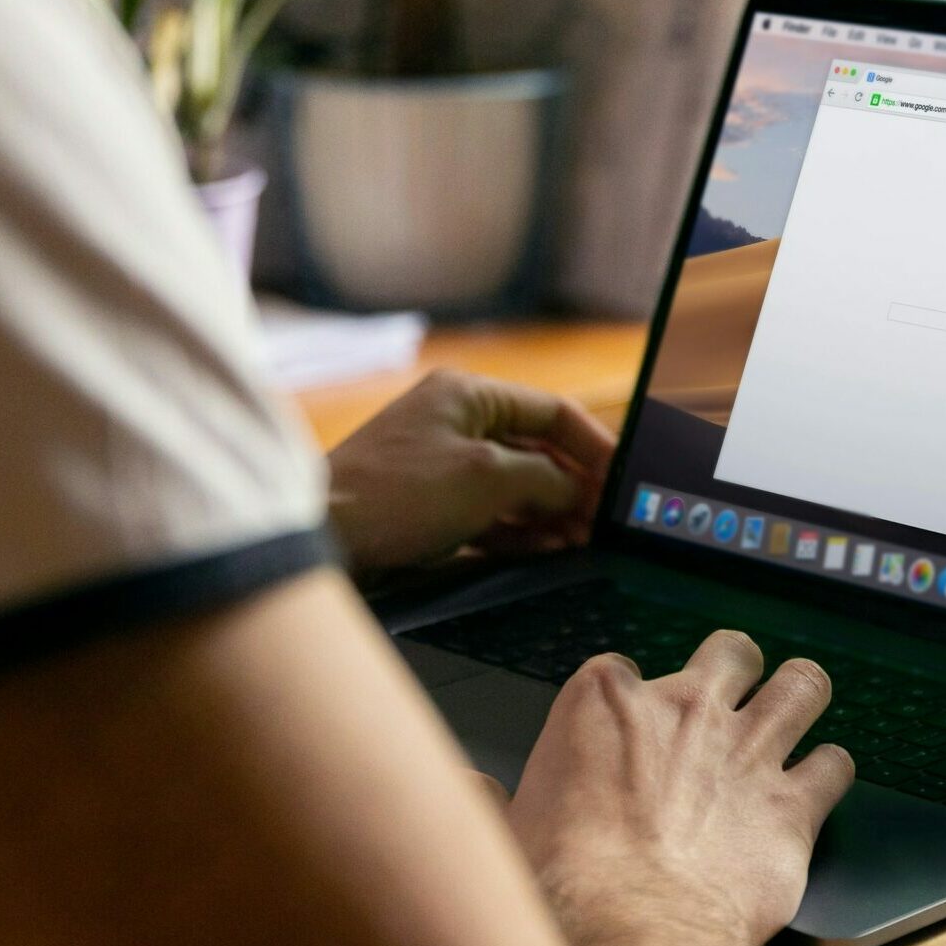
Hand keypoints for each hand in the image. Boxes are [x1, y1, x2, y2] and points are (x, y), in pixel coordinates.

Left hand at [326, 370, 615, 572]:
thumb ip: (546, 480)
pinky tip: (549, 550)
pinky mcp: (432, 505)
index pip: (553, 412)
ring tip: (584, 541)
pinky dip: (522, 531)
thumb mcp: (488, 478)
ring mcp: (444, 465)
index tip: (621, 480)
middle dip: (575, 487)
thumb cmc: (397, 493)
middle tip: (606, 522)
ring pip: (517, 486)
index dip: (595, 445)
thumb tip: (579, 492)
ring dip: (552, 513)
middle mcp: (457, 422)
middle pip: (538, 451)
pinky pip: (492, 514)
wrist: (323, 536)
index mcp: (469, 395)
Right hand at [507, 632, 854, 945]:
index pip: (623, 669)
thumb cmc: (561, 884)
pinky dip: (829, 773)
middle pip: (730, 652)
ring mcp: (748, 750)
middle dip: (735, 670)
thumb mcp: (501, 831)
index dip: (630, 701)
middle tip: (730, 700)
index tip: (628, 732)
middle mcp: (686, 709)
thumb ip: (487, 799)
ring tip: (797, 712)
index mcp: (605, 702)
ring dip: (801, 696)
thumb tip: (464, 789)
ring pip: (802, 685)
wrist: (631, 930)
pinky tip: (818, 787)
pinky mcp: (794, 805)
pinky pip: (835, 764)